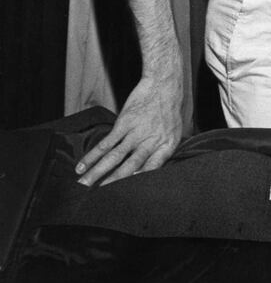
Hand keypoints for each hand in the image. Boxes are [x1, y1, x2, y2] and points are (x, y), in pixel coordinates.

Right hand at [75, 71, 182, 185]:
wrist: (164, 83)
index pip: (151, 170)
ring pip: (113, 158)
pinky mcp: (124, 123)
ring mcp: (136, 133)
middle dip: (111, 185)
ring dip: (96, 173)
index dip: (138, 183)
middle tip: (96, 198)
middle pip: (129, 169)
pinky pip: (106, 143)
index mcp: (166, 147)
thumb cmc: (170, 108)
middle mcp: (151, 142)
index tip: (125, 195)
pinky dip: (92, 156)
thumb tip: (154, 168)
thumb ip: (164, 150)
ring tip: (83, 185)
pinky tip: (82, 166)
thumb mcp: (176, 131)